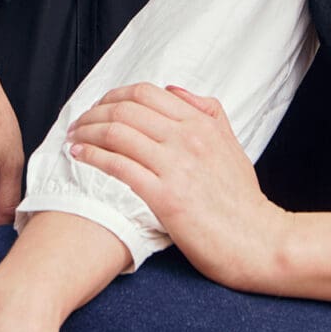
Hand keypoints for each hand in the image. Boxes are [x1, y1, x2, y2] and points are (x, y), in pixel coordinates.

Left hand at [66, 83, 287, 292]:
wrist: (258, 241)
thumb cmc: (243, 201)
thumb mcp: (232, 145)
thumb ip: (208, 112)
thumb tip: (174, 90)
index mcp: (202, 123)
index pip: (147, 93)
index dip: (114, 95)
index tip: (99, 107)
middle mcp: (188, 137)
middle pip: (126, 109)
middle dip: (94, 112)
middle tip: (78, 123)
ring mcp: (176, 166)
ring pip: (117, 133)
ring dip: (87, 132)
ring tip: (73, 139)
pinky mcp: (165, 196)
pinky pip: (119, 166)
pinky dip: (92, 156)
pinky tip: (79, 157)